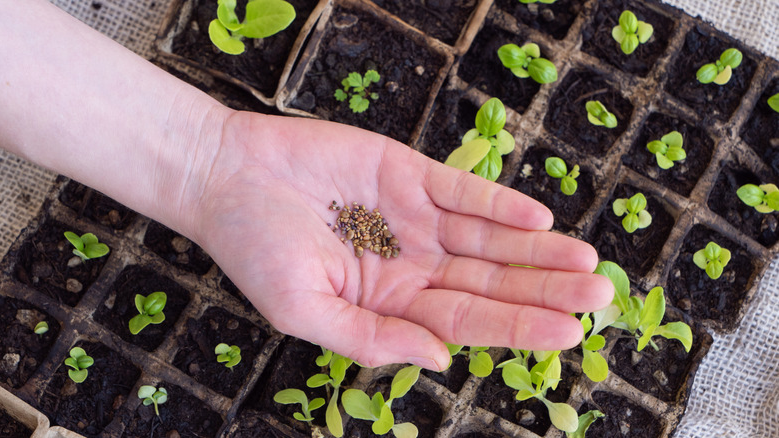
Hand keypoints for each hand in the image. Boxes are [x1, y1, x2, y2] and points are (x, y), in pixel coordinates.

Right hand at [189, 112, 612, 369]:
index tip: (568, 336)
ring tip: (586, 262)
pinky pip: (462, 190)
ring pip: (489, 238)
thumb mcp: (302, 312)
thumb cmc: (254, 251)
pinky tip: (536, 219)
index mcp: (392, 303)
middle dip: (546, 291)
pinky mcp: (409, 173)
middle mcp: (413, 263)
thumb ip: (369, 340)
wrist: (227, 178)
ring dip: (537, 250)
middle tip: (602, 298)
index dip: (517, 329)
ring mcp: (414, 218)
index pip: (466, 322)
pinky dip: (498, 204)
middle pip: (491, 282)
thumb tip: (437, 360)